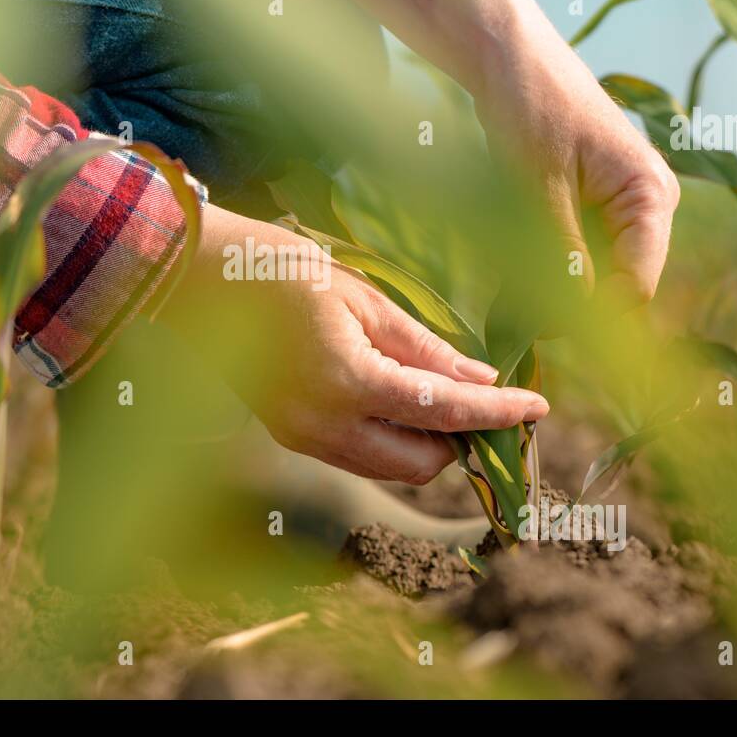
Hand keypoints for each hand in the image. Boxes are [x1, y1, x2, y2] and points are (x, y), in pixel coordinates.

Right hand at [161, 205, 549, 483]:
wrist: (197, 279)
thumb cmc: (282, 270)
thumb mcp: (364, 297)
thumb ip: (424, 347)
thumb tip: (481, 380)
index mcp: (348, 382)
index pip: (445, 413)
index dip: (498, 413)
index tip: (539, 407)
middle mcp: (324, 426)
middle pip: (421, 463)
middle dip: (461, 439)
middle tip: (484, 397)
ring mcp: (303, 436)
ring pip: (390, 466)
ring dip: (426, 442)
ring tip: (445, 395)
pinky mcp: (289, 434)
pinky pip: (358, 455)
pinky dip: (391, 436)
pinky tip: (399, 397)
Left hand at [331, 0, 679, 308]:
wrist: (508, 57)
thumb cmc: (528, 108)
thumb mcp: (538, 187)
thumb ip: (561, 252)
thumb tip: (577, 313)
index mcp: (651, 196)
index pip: (638, 285)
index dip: (596, 318)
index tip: (543, 331)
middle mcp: (650, 204)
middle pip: (621, 285)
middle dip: (573, 305)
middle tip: (518, 317)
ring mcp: (624, 205)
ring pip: (598, 273)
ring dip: (556, 287)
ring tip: (511, 291)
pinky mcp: (596, 203)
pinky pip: (580, 251)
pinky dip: (549, 265)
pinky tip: (515, 268)